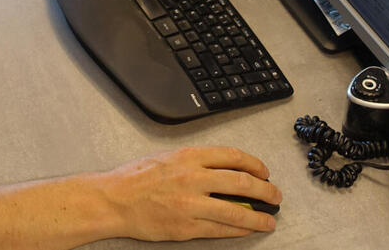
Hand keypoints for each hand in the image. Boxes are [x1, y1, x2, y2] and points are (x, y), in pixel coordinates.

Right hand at [107, 146, 281, 240]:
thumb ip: (194, 162)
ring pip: (236, 211)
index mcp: (188, 157)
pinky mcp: (187, 227)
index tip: (264, 172)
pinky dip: (239, 230)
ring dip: (259, 216)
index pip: (233, 157)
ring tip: (269, 220)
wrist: (113, 200)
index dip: (255, 165)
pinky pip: (221, 230)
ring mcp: (191, 204)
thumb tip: (224, 169)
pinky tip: (249, 230)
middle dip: (265, 191)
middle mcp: (192, 178)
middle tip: (275, 196)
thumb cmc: (135, 178)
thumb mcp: (166, 157)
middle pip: (242, 183)